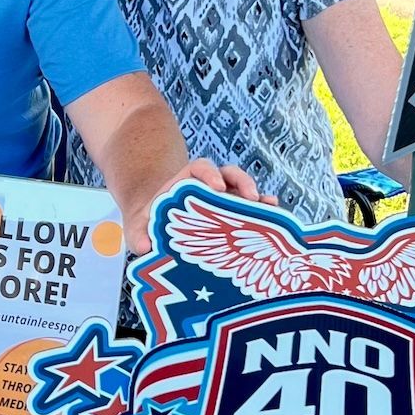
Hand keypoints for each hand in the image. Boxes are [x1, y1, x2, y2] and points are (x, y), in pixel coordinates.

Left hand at [122, 158, 264, 252]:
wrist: (157, 232)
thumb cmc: (148, 226)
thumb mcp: (138, 228)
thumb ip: (138, 235)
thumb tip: (145, 246)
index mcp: (186, 183)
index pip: (201, 168)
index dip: (210, 173)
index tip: (216, 186)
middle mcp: (209, 187)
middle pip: (230, 175)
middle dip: (244, 183)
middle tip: (252, 199)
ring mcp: (224, 200)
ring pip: (245, 192)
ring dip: (258, 199)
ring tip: (270, 207)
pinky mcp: (233, 217)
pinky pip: (251, 211)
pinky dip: (264, 214)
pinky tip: (277, 222)